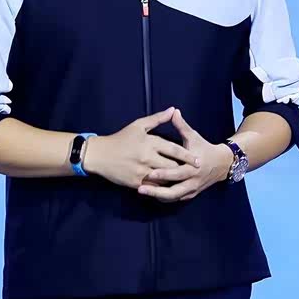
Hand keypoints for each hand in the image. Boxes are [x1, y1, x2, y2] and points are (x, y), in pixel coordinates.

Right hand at [82, 106, 200, 189]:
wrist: (100, 155)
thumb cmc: (120, 138)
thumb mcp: (138, 125)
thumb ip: (157, 118)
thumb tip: (173, 110)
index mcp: (150, 142)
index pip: (174, 150)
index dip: (187, 156)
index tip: (198, 160)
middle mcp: (147, 157)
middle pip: (172, 166)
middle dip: (183, 170)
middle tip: (195, 173)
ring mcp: (141, 171)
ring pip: (164, 178)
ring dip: (174, 180)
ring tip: (185, 181)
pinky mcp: (135, 182)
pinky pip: (153, 187)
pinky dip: (162, 188)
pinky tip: (169, 189)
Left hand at [138, 109, 233, 202]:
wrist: (221, 164)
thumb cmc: (203, 147)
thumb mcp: (193, 136)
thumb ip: (182, 126)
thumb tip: (174, 111)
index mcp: (193, 167)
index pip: (177, 173)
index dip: (164, 174)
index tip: (150, 173)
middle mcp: (192, 181)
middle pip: (174, 190)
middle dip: (156, 190)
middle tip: (140, 188)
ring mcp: (191, 189)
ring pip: (173, 197)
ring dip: (158, 196)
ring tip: (142, 192)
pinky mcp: (190, 194)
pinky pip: (176, 199)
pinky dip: (164, 198)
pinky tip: (151, 195)